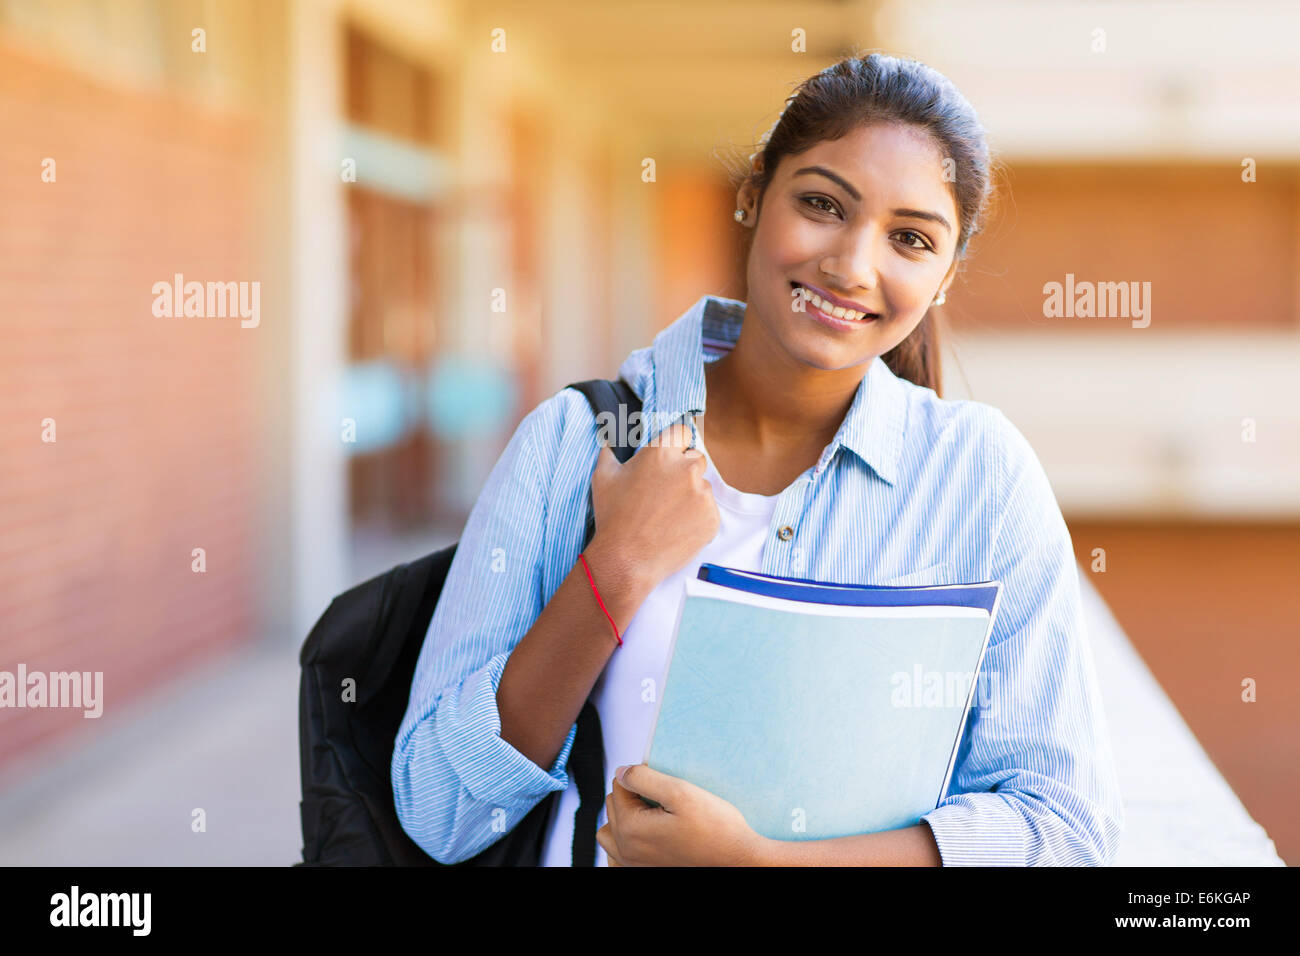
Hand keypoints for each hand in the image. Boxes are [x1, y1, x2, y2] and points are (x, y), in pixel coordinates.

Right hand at [588, 420, 719, 590]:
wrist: (626, 559)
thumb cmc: (613, 517)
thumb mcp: (603, 478)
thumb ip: (609, 452)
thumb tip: (608, 440)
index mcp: (661, 452)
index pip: (683, 433)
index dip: (677, 445)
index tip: (673, 456)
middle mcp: (686, 468)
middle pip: (696, 460)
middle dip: (684, 472)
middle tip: (665, 493)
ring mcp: (702, 494)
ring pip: (703, 487)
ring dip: (691, 496)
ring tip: (667, 516)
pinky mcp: (712, 518)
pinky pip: (708, 512)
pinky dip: (696, 519)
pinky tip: (676, 529)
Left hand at [595, 763, 768, 865]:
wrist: (737, 859)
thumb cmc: (715, 827)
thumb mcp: (681, 792)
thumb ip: (643, 778)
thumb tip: (620, 771)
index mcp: (631, 828)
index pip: (619, 785)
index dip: (642, 776)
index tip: (666, 783)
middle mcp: (626, 851)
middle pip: (614, 805)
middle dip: (633, 794)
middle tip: (665, 797)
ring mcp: (633, 865)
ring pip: (611, 830)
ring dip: (624, 816)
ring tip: (651, 813)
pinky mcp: (643, 871)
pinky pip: (617, 855)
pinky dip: (624, 840)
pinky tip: (644, 835)